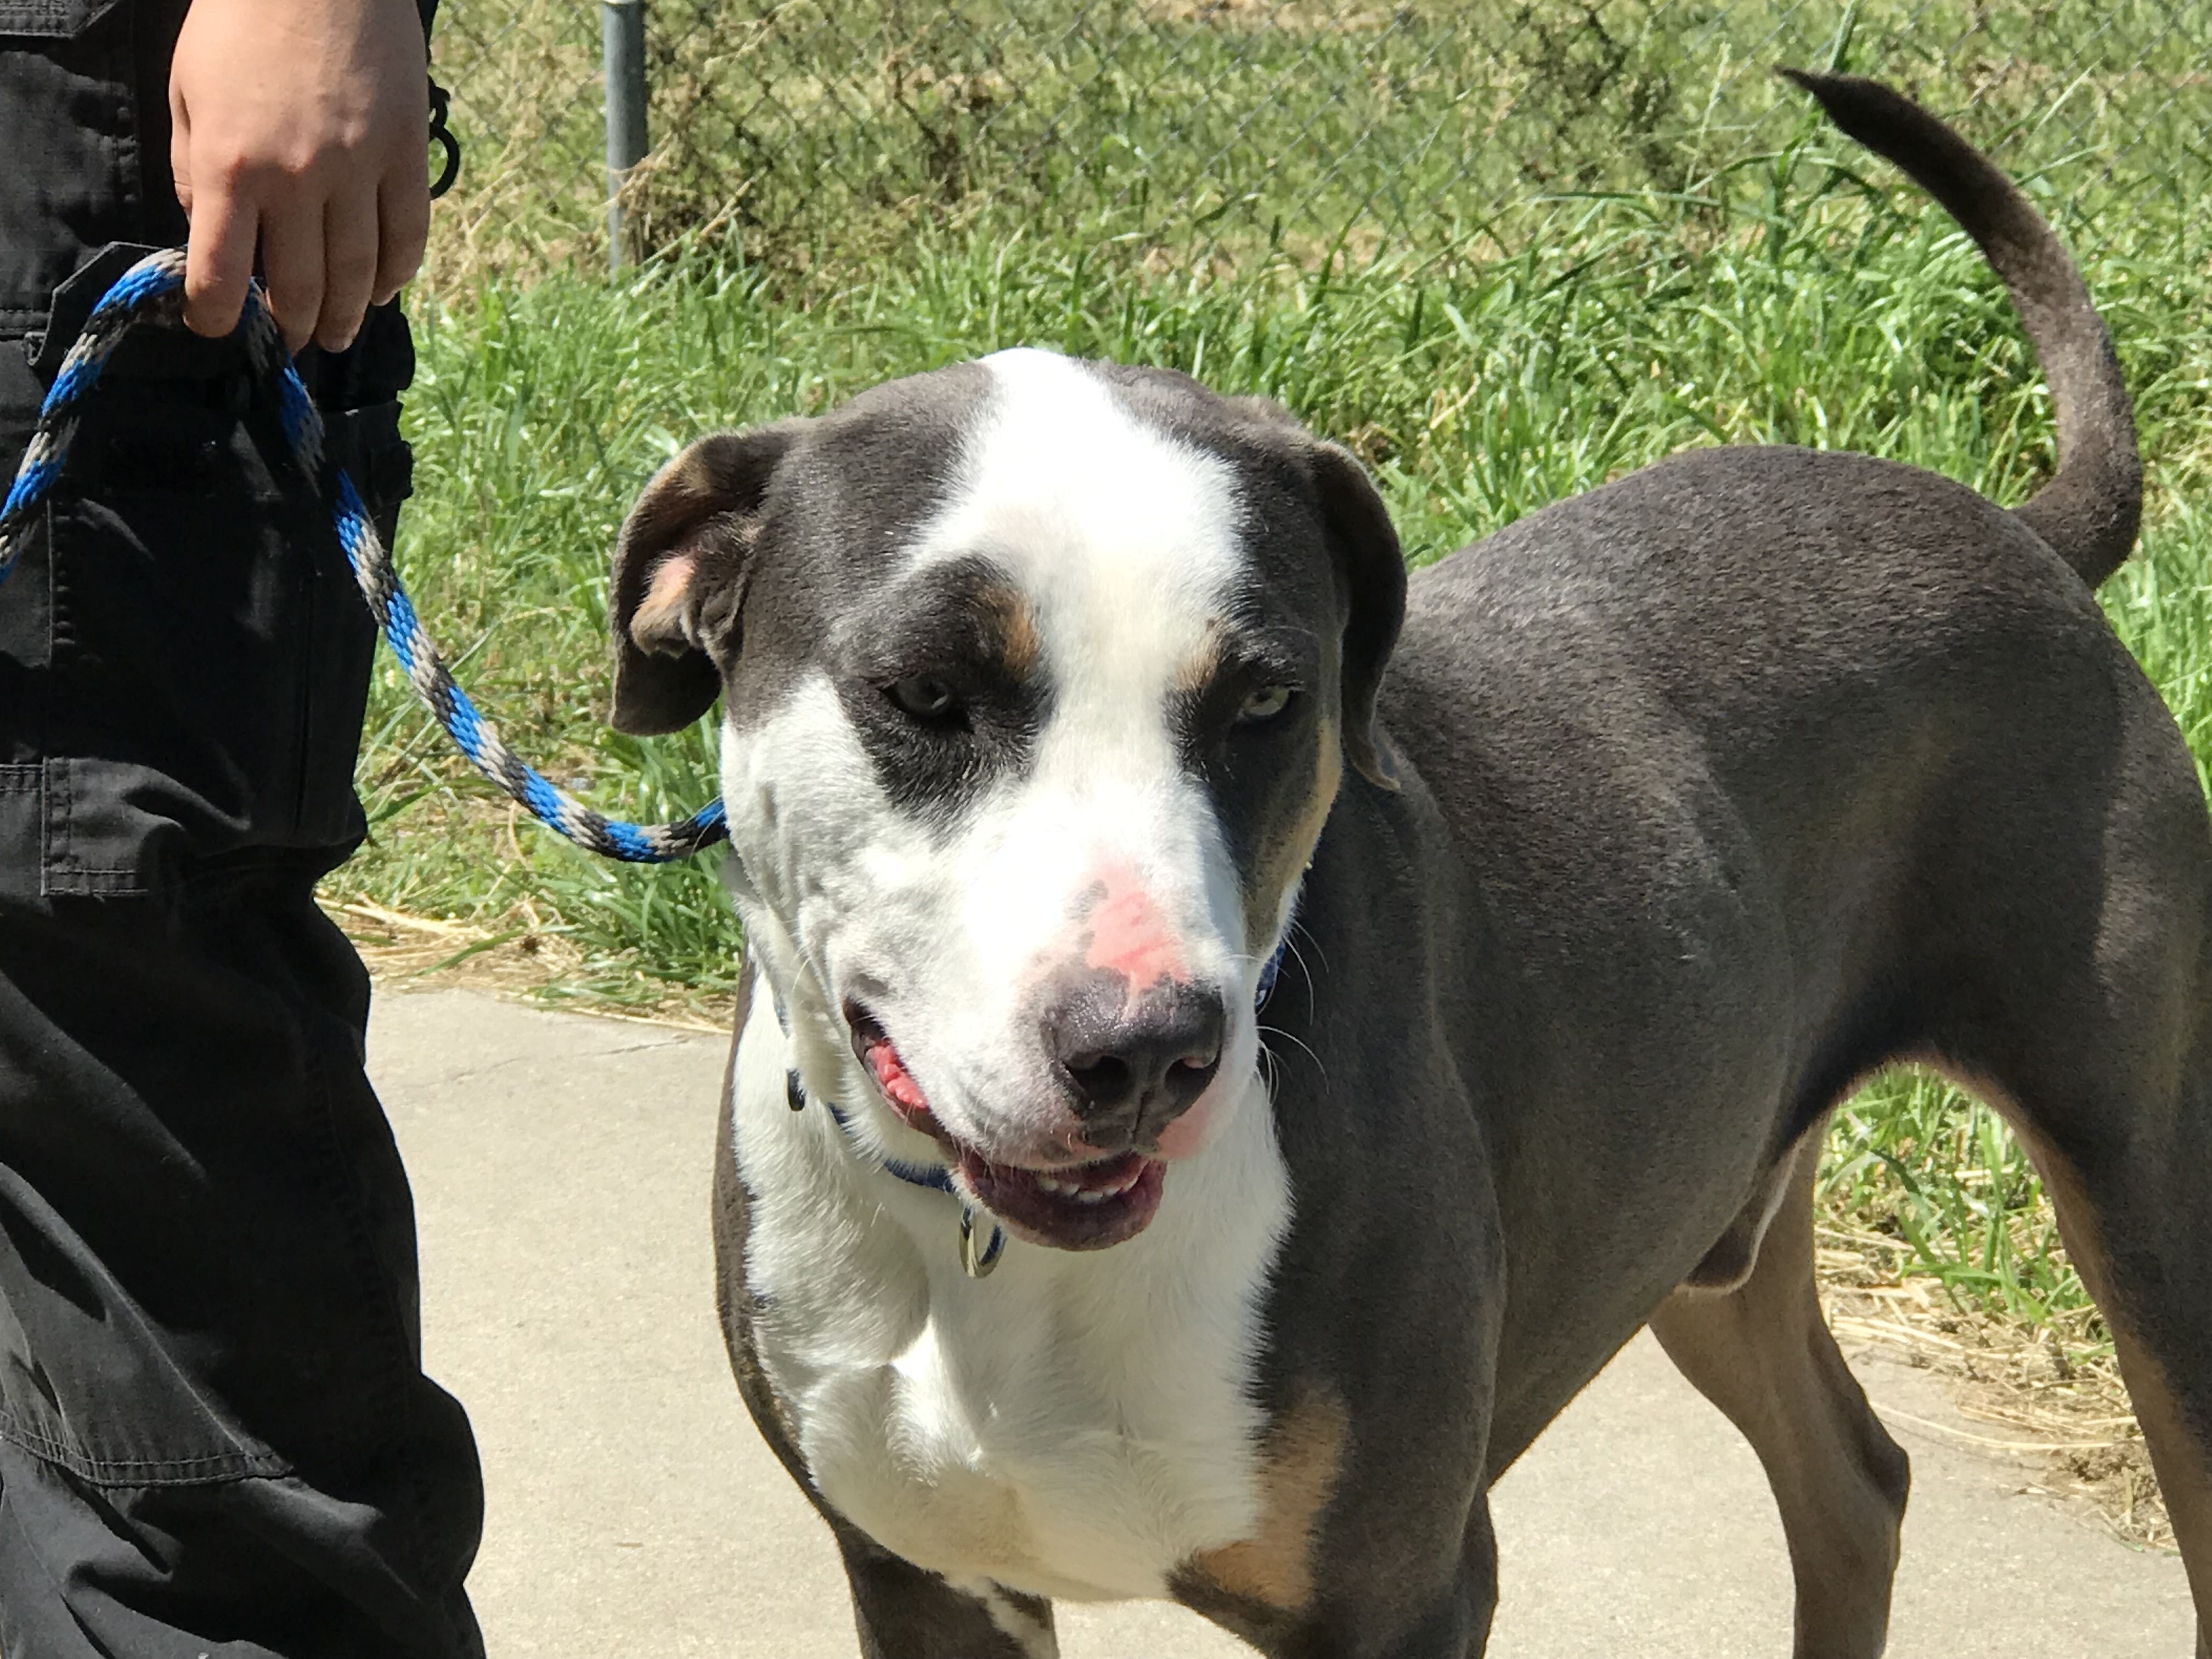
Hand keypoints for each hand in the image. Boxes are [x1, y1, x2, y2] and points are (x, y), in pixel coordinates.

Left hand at [169, 0, 429, 353]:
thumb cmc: (241, 22)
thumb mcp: (187, 90)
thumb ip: (193, 166)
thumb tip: (210, 228)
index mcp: (229, 166)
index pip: (220, 272)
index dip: (215, 316)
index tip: (217, 329)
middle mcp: (296, 181)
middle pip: (299, 286)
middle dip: (293, 327)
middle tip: (293, 341)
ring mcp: (357, 172)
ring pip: (359, 273)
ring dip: (350, 316)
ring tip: (340, 335)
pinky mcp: (404, 156)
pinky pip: (408, 234)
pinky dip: (398, 273)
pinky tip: (387, 290)